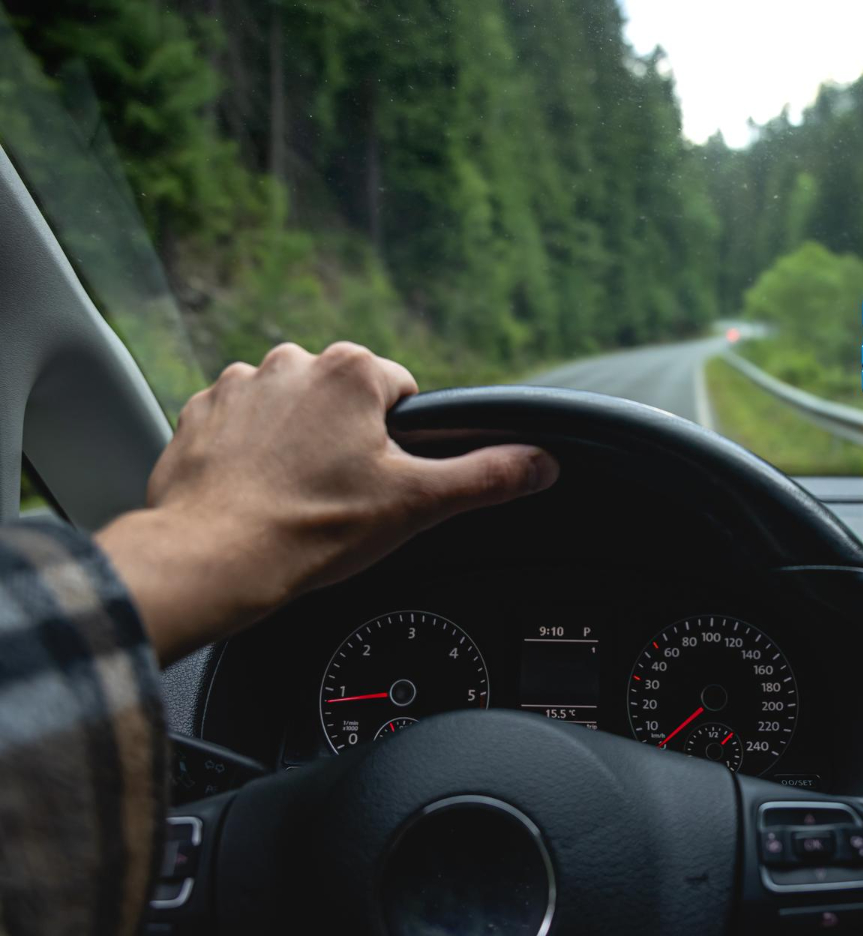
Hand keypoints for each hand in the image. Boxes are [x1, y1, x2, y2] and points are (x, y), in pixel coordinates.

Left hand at [96, 342, 557, 663]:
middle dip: (349, 443)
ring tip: (295, 501)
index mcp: (353, 371)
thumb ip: (488, 477)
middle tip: (340, 499)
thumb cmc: (311, 531)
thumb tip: (543, 463)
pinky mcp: (198, 415)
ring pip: (293, 412)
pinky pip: (240, 427)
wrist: (209, 561)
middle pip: (346, 401)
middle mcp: (293, 361)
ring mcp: (238, 385)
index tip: (382, 484)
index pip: (404, 396)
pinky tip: (256, 497)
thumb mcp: (418, 505)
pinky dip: (251, 456)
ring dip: (298, 445)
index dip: (402, 446)